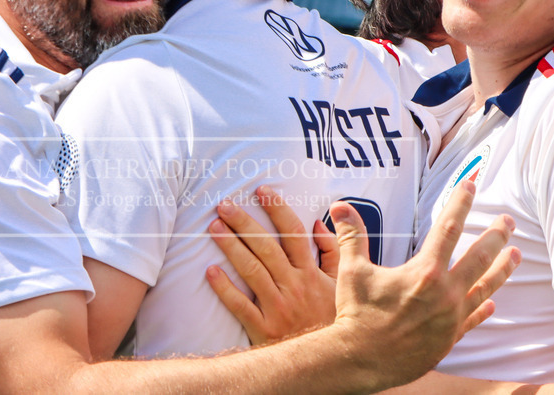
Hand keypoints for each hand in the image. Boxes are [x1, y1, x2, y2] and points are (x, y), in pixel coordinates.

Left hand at [206, 185, 338, 343]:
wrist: (331, 364)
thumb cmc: (333, 319)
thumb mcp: (343, 284)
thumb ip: (334, 251)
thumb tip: (318, 223)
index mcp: (311, 273)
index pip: (293, 233)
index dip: (278, 209)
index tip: (262, 190)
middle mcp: (294, 286)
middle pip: (266, 247)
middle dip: (244, 223)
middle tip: (224, 204)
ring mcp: (278, 308)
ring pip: (251, 271)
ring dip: (231, 247)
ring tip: (214, 228)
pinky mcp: (263, 329)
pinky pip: (241, 306)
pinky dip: (225, 289)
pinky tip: (210, 271)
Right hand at [329, 181, 519, 389]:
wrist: (362, 360)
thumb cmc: (356, 314)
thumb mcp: (352, 270)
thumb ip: (352, 236)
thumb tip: (341, 207)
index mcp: (425, 272)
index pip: (448, 228)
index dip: (460, 203)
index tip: (469, 185)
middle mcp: (445, 293)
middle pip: (479, 256)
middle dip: (495, 235)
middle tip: (508, 221)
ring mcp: (451, 317)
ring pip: (484, 287)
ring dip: (502, 269)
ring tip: (516, 254)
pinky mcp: (449, 338)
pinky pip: (473, 319)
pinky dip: (483, 308)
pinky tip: (492, 303)